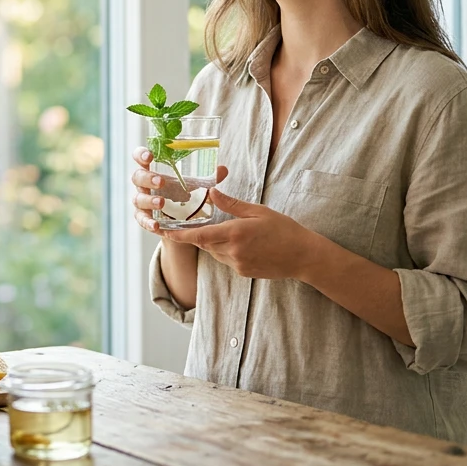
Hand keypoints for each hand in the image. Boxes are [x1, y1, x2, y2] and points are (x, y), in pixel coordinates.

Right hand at [130, 148, 227, 234]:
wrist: (179, 222)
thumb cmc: (183, 196)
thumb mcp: (195, 186)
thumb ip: (207, 179)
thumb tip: (222, 169)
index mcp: (154, 171)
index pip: (141, 158)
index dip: (142, 155)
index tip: (150, 156)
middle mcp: (144, 185)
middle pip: (138, 177)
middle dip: (148, 178)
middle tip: (161, 182)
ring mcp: (142, 201)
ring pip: (138, 198)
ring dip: (149, 200)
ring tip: (161, 203)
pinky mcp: (143, 217)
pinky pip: (141, 219)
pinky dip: (147, 221)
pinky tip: (156, 224)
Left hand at [156, 188, 323, 279]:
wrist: (303, 256)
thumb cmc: (284, 229)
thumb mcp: (258, 211)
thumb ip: (232, 204)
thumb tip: (211, 192)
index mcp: (235, 233)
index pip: (199, 236)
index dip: (178, 234)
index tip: (163, 231)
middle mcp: (233, 252)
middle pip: (205, 243)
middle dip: (199, 234)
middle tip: (193, 222)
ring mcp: (238, 264)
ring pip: (214, 253)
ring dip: (213, 242)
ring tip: (226, 230)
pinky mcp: (243, 272)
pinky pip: (226, 260)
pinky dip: (226, 251)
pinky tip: (242, 243)